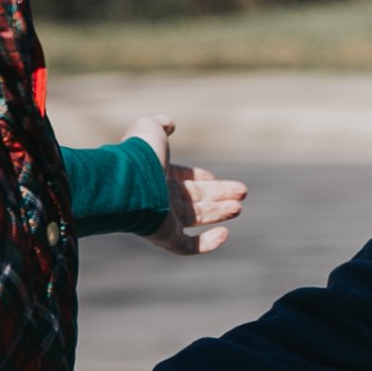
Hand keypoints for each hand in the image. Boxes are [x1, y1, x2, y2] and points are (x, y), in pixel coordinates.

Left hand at [128, 116, 247, 255]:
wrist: (128, 181)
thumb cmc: (140, 154)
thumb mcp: (150, 129)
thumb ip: (160, 124)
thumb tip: (170, 123)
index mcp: (159, 175)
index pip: (184, 179)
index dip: (201, 178)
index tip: (215, 178)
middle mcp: (162, 198)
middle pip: (197, 199)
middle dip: (220, 194)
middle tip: (243, 192)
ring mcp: (164, 219)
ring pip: (198, 219)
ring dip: (220, 213)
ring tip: (238, 207)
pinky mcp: (166, 237)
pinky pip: (188, 246)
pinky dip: (208, 243)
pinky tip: (225, 233)